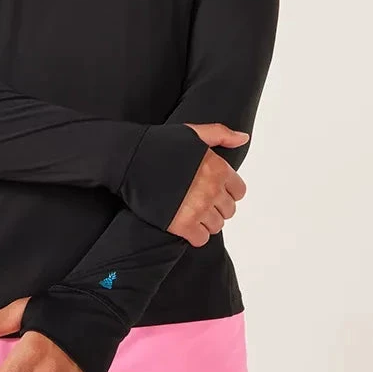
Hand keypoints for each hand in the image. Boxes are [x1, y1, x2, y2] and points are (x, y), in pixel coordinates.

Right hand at [168, 122, 249, 246]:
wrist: (129, 160)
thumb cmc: (159, 144)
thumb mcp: (193, 133)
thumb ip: (221, 134)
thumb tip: (242, 139)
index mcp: (218, 168)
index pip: (239, 192)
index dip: (226, 192)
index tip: (213, 190)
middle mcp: (211, 189)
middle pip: (228, 211)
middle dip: (216, 207)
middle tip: (199, 201)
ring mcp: (198, 208)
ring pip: (216, 226)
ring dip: (205, 221)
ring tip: (191, 212)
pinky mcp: (181, 224)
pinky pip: (201, 239)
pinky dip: (194, 234)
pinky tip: (184, 224)